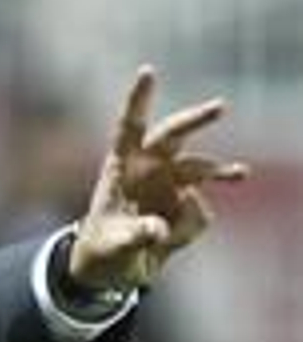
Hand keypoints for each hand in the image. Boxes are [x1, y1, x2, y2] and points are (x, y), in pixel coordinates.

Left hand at [71, 64, 247, 293]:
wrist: (114, 270)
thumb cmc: (101, 251)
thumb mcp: (111, 247)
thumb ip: (133, 237)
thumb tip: (159, 230)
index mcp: (120, 168)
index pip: (129, 129)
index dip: (139, 100)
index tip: (148, 71)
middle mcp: (148, 169)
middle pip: (174, 136)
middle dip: (196, 121)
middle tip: (220, 107)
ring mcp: (170, 185)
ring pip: (199, 170)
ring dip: (219, 171)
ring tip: (240, 174)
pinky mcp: (185, 204)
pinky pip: (199, 213)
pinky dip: (187, 231)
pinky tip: (167, 242)